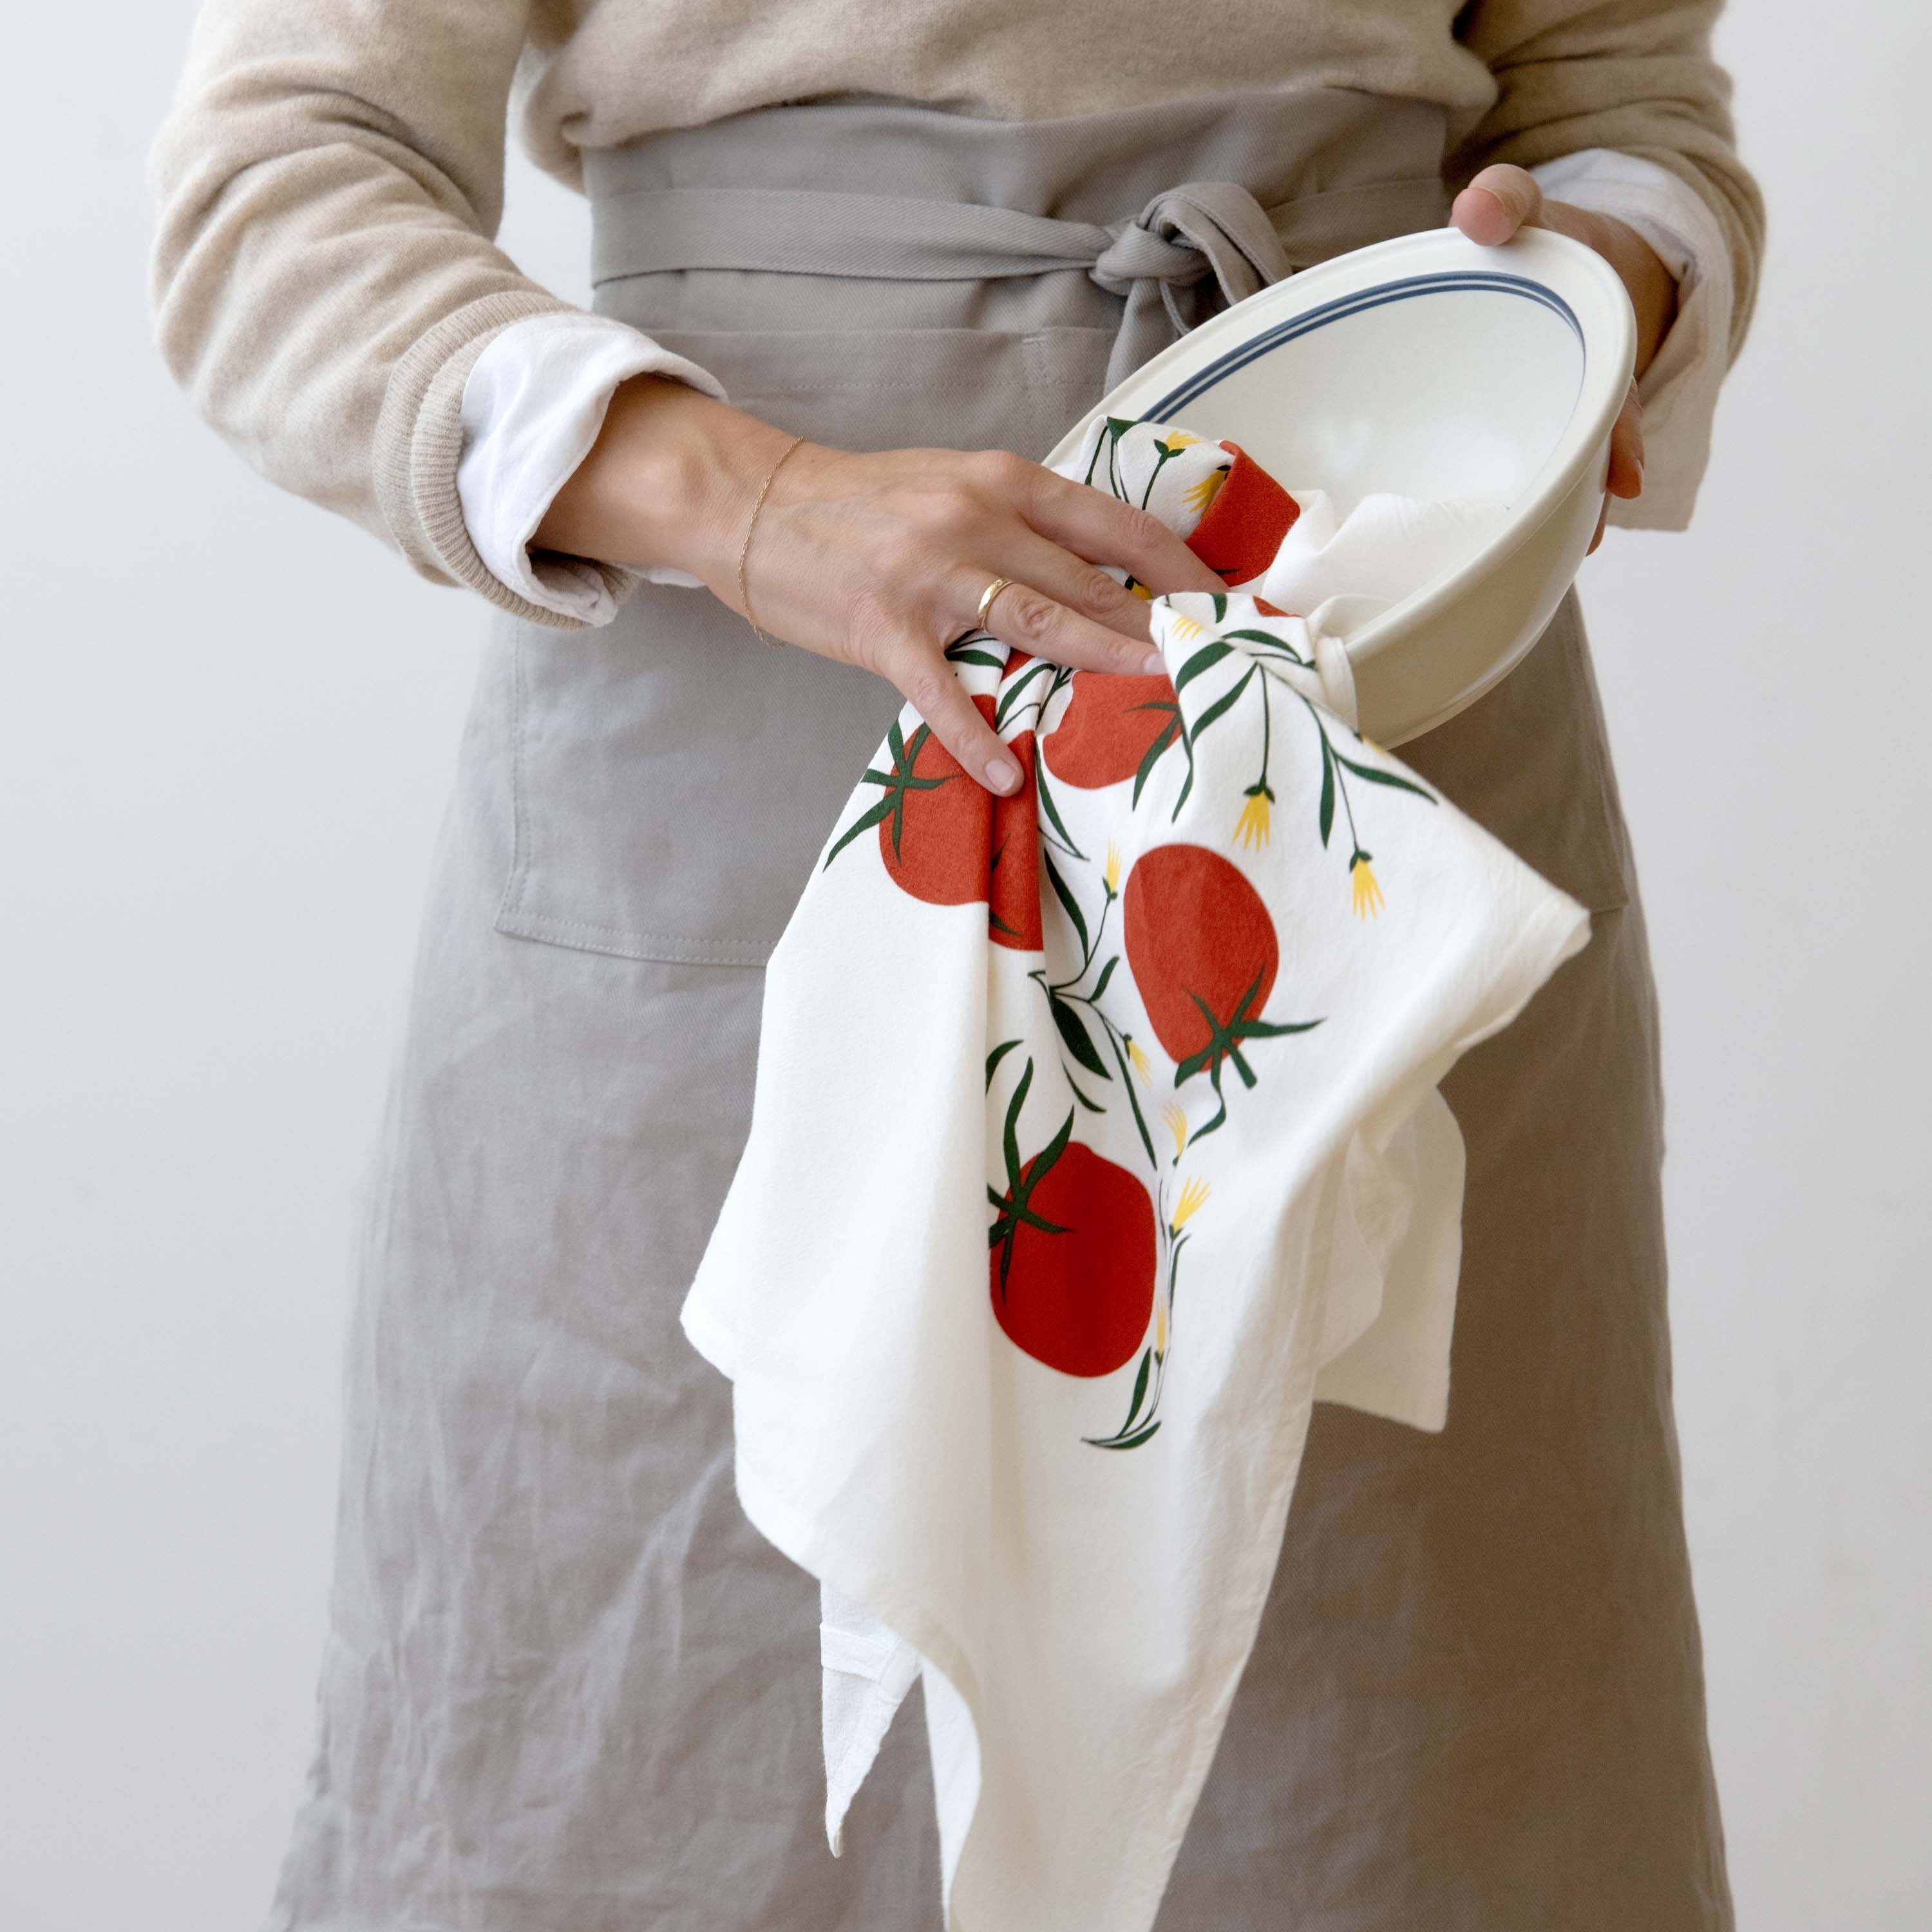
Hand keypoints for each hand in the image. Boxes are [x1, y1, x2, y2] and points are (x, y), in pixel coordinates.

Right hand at [534, 377, 1223, 793]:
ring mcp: (930, 576)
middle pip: (1092, 581)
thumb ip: (1025, 526)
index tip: (1226, 608)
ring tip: (1157, 701)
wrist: (756, 504)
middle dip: (1160, 629)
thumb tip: (1103, 580)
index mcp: (1005, 482)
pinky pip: (941, 692)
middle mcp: (978, 521)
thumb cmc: (865, 506)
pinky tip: (1008, 778)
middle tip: (1216, 670)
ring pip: (1039, 624)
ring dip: (1104, 664)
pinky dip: (976, 737)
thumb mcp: (957, 489)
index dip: (1180, 572)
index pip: (1119, 527)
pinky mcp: (883, 629)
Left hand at [1450, 163, 1677, 552]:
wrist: (1544, 260)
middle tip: (1588, 540)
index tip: (1627, 476)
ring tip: (1553, 561)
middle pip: (1594, 447)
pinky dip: (1518, 508)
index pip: (1612, 392)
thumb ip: (1506, 200)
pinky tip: (1503, 552)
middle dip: (1593, 492)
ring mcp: (1552, 416)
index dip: (1620, 434)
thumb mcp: (1527, 207)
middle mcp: (1582, 387)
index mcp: (1594, 339)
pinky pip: (1522, 472)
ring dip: (1559, 513)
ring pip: (1561, 470)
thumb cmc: (1535, 241)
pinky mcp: (1519, 436)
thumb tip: (1474, 212)